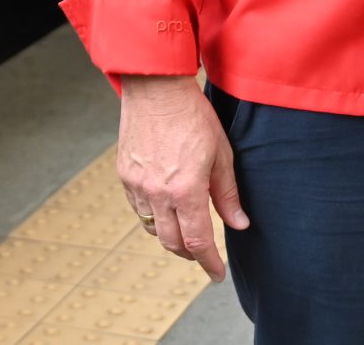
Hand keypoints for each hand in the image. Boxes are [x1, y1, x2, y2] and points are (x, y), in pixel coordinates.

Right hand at [116, 75, 248, 281]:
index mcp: (185, 190)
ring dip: (170, 235)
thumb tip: (239, 224)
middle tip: (204, 255)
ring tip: (185, 229)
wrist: (156, 89)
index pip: (197, 242)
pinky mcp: (125, 174)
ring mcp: (137, 185)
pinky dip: (153, 216)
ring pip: (152, 228)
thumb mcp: (221, 155)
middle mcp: (157, 193)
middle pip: (172, 243)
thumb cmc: (193, 117)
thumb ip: (227, 194)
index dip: (209, 263)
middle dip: (190, 255)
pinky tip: (165, 208)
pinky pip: (138, 208)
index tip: (217, 274)